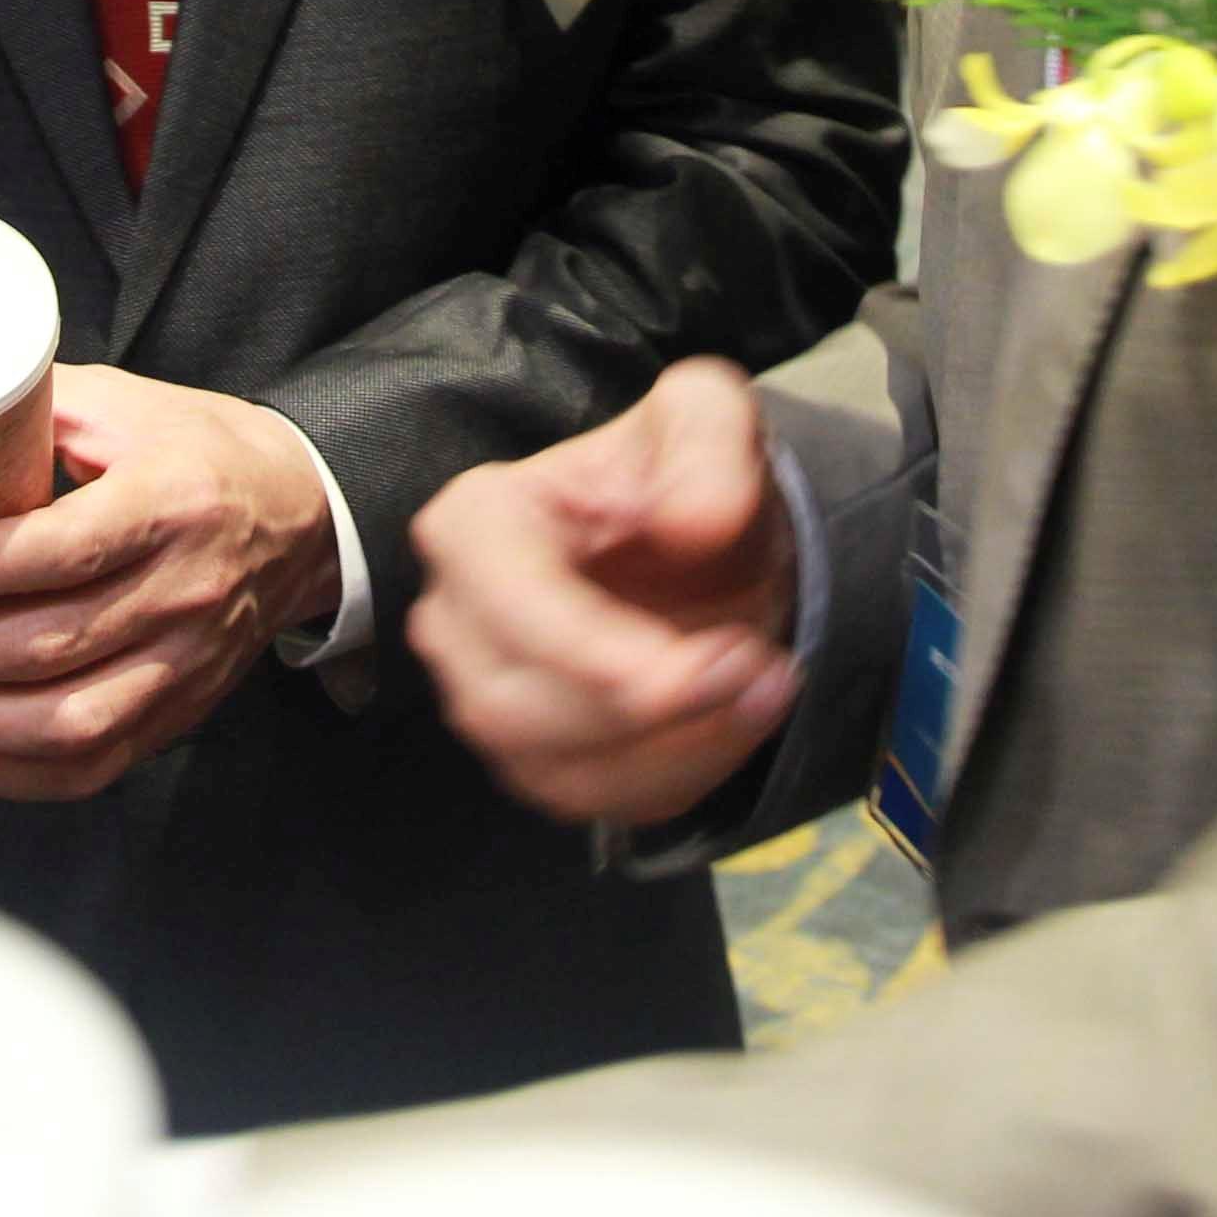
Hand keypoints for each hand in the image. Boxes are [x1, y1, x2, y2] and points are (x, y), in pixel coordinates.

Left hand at [0, 364, 339, 802]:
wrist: (301, 515)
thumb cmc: (200, 451)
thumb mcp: (127, 404)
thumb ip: (32, 406)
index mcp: (170, 502)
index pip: (67, 549)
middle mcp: (182, 594)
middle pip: (49, 648)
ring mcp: (183, 666)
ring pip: (67, 723)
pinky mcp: (176, 714)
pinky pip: (90, 767)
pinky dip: (8, 771)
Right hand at [408, 358, 799, 829]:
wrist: (697, 544)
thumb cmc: (676, 475)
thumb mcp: (707, 416)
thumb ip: (709, 444)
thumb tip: (689, 523)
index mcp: (475, 522)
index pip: (510, 607)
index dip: (604, 654)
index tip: (717, 659)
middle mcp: (455, 617)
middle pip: (518, 707)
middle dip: (651, 712)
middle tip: (760, 671)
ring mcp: (481, 697)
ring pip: (556, 769)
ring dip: (674, 750)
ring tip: (758, 693)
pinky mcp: (527, 757)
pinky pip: (592, 800)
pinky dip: (673, 777)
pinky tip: (724, 722)